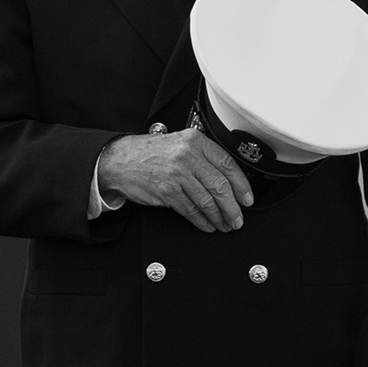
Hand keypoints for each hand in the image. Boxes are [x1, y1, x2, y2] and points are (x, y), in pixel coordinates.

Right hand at [97, 126, 253, 233]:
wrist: (120, 160)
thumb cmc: (150, 153)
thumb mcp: (180, 144)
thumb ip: (203, 157)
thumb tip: (228, 181)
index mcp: (195, 141)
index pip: (227, 164)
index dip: (242, 185)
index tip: (247, 198)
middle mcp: (188, 155)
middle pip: (220, 186)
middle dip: (233, 207)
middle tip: (238, 218)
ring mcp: (177, 174)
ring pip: (207, 201)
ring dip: (219, 217)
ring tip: (225, 224)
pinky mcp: (167, 191)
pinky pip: (191, 210)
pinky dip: (202, 221)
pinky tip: (207, 225)